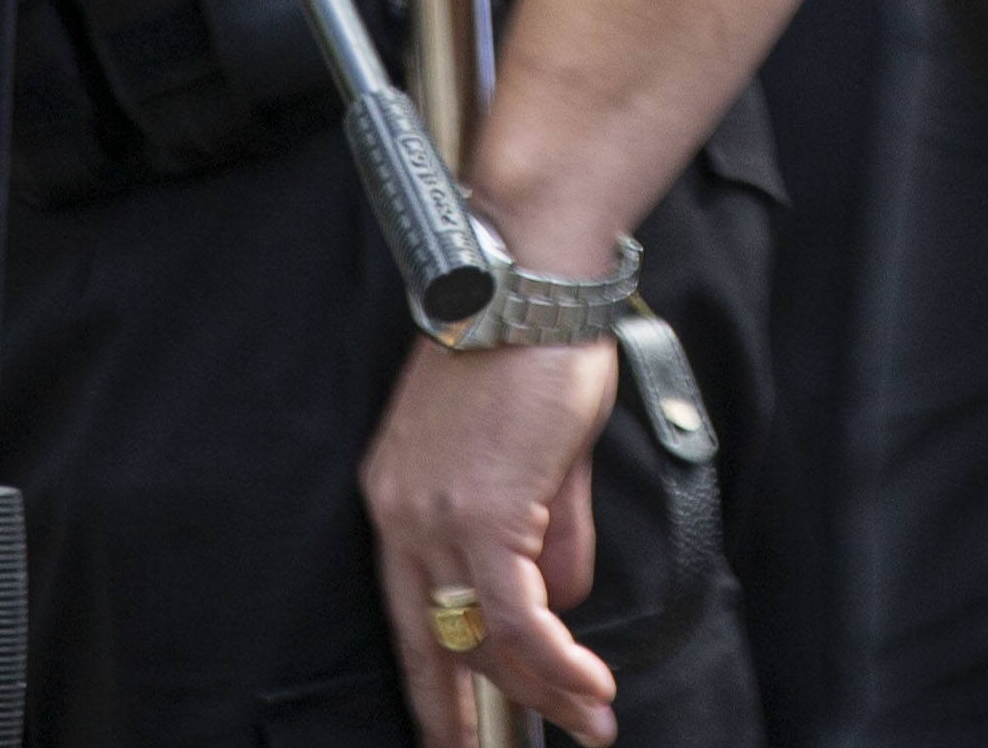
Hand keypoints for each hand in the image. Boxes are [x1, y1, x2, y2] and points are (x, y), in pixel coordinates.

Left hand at [365, 333, 623, 743]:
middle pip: (439, 641)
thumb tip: (566, 599)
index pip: (406, 618)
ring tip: (590, 720)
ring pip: (483, 638)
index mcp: (397, 499)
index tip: (454, 733)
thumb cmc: (538, 347)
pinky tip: (589, 686)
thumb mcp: (536, 451)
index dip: (433, 686)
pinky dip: (558, 661)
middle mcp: (401, 517)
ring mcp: (437, 518)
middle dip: (478, 712)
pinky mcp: (486, 515)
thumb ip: (548, 531)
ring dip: (543, 689)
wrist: (535, 283)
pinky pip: (521, 616)